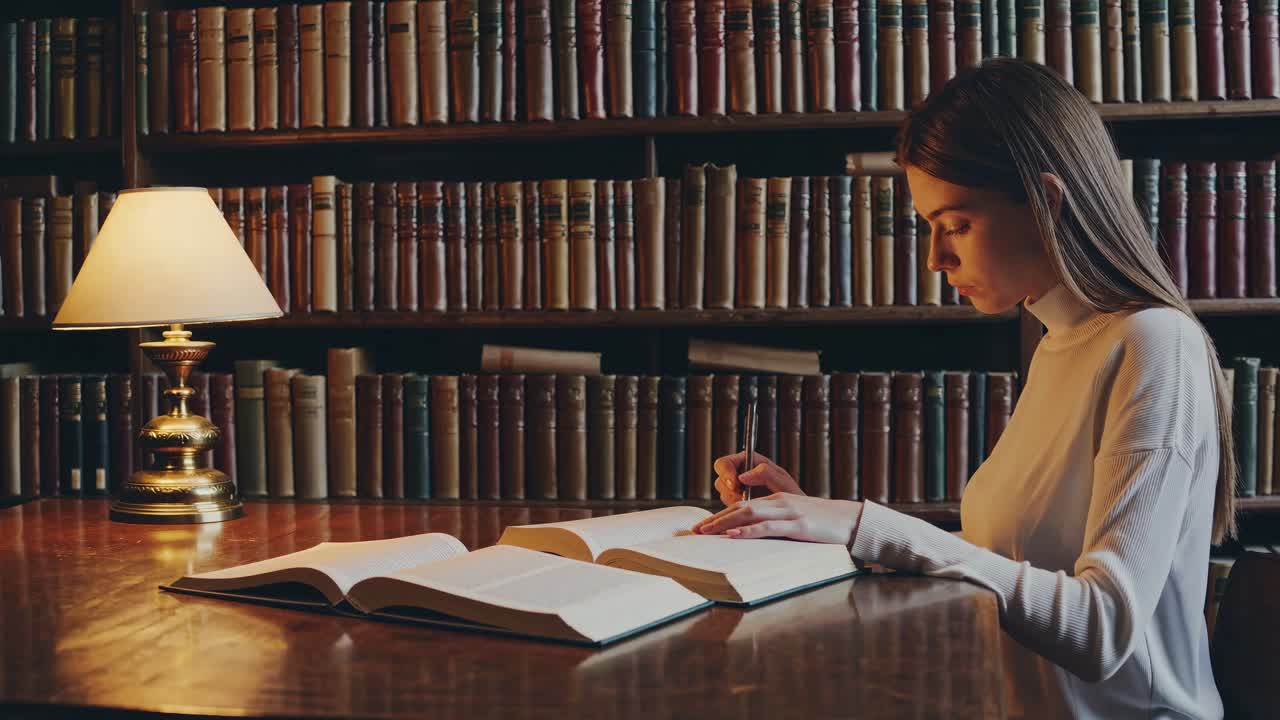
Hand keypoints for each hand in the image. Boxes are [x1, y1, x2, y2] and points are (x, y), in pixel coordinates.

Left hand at [691, 492, 863, 545]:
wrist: (853, 522)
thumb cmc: (825, 523)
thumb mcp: (797, 518)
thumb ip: (776, 522)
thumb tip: (755, 532)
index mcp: (778, 500)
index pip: (743, 505)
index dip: (721, 515)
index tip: (704, 526)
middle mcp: (780, 502)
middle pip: (741, 507)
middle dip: (716, 519)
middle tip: (696, 530)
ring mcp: (789, 513)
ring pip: (750, 514)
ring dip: (725, 523)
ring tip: (707, 532)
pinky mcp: (799, 526)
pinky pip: (769, 527)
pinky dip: (749, 531)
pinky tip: (734, 535)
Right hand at [710, 450, 803, 506]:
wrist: (795, 516)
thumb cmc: (793, 496)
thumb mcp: (783, 482)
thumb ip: (765, 473)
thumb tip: (743, 475)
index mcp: (750, 462)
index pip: (726, 463)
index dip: (726, 472)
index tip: (734, 482)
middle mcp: (741, 475)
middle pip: (720, 478)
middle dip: (729, 489)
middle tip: (741, 498)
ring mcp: (738, 491)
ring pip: (723, 494)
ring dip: (733, 501)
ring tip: (751, 505)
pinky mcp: (738, 506)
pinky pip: (728, 508)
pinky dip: (735, 512)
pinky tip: (748, 514)